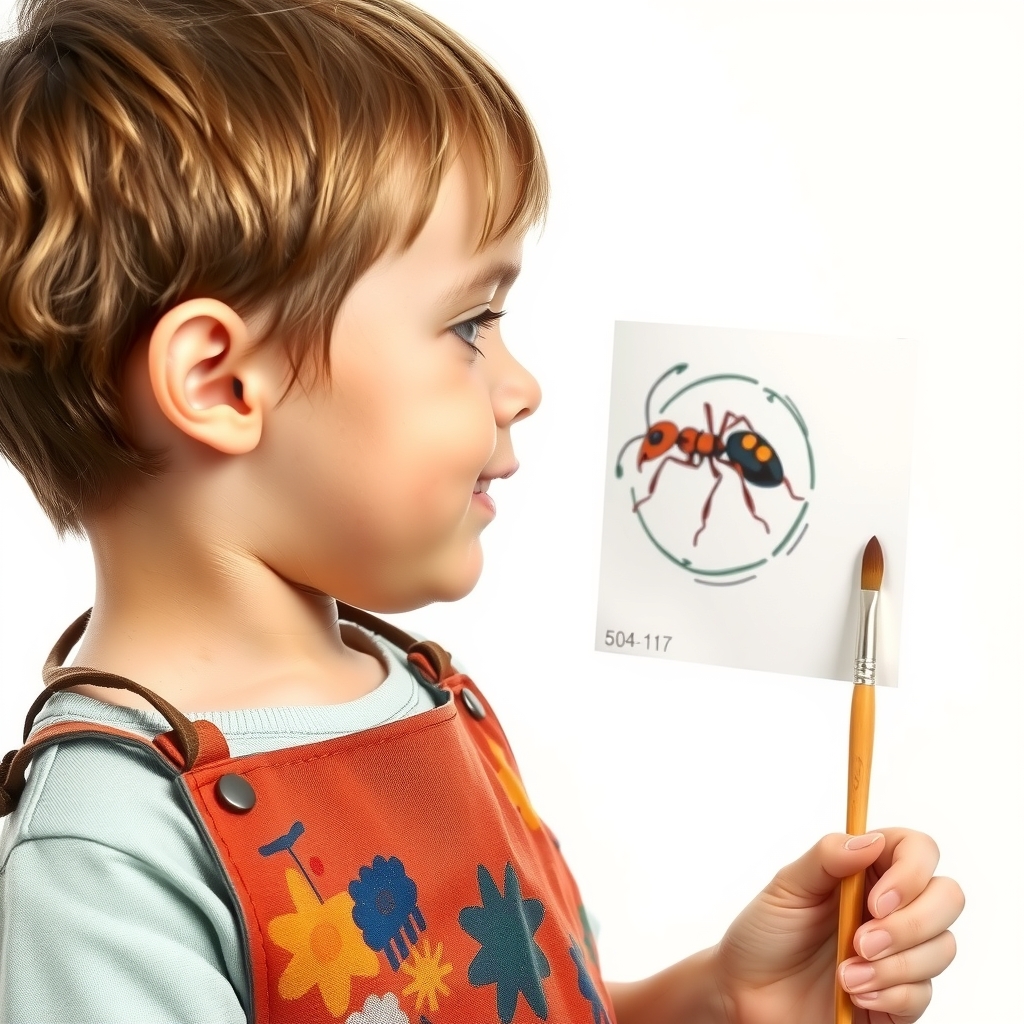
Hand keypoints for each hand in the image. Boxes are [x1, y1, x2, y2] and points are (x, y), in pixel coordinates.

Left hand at [713, 829, 962, 1023]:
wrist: (749, 993)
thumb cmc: (765, 933)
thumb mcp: (788, 886)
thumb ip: (827, 857)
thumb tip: (870, 840)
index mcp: (868, 870)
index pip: (919, 850)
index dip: (911, 872)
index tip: (876, 900)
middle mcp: (893, 907)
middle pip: (948, 897)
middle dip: (910, 923)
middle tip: (862, 942)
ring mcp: (902, 952)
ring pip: (942, 948)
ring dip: (893, 964)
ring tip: (846, 975)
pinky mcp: (902, 997)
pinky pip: (923, 994)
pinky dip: (890, 994)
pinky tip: (856, 994)